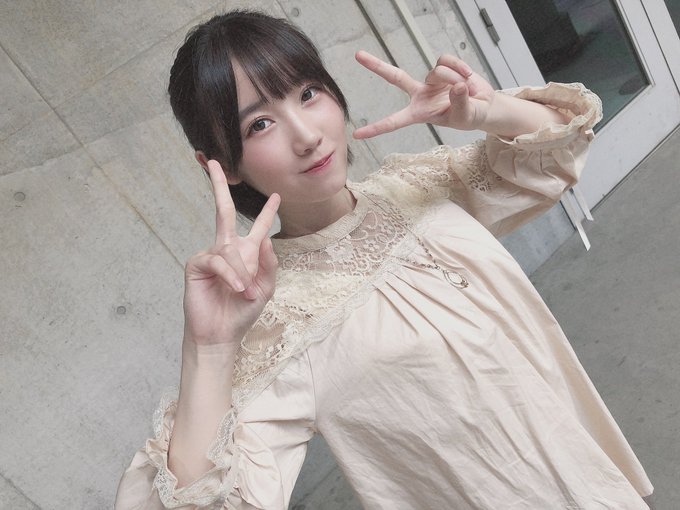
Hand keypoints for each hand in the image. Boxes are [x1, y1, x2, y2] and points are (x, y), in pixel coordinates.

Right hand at [183, 160, 279, 345]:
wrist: (222, 334)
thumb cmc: (242, 313)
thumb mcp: (266, 289)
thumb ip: (269, 264)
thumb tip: (266, 239)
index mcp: (248, 254)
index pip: (258, 228)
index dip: (267, 212)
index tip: (276, 196)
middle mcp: (227, 249)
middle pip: (223, 211)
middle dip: (218, 186)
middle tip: (215, 163)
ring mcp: (210, 255)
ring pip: (229, 249)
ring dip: (241, 272)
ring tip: (245, 292)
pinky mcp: (197, 265)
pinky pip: (217, 260)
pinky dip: (230, 274)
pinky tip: (235, 288)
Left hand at [352, 51, 495, 138]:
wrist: (483, 105)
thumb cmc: (470, 117)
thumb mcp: (465, 117)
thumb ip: (460, 103)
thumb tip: (456, 85)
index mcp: (419, 113)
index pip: (394, 122)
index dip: (376, 128)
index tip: (357, 135)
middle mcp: (420, 95)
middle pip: (395, 77)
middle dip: (377, 66)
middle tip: (358, 55)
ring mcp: (431, 79)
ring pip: (438, 71)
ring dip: (455, 78)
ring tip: (466, 89)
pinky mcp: (443, 67)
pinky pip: (447, 60)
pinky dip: (460, 67)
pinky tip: (468, 76)